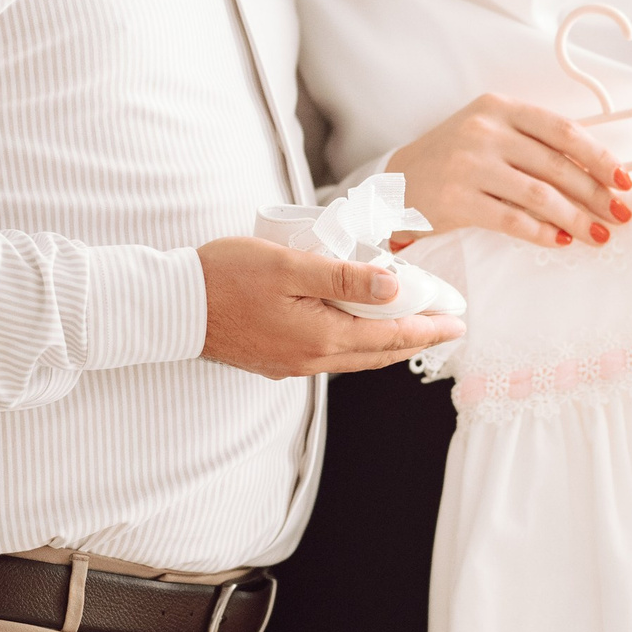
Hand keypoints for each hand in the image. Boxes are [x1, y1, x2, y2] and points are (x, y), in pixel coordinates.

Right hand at [196, 236, 462, 377]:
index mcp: (321, 337)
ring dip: (388, 344)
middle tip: (447, 327)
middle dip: (417, 340)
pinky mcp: (277, 361)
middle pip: (380, 353)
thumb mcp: (289, 266)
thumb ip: (343, 277)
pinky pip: (332, 357)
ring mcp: (294, 364)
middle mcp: (312, 360)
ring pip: (357, 358)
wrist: (172, 307)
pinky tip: (359, 331)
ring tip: (412, 328)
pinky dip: (357, 345)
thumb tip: (394, 288)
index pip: (392, 336)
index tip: (459, 325)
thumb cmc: (225, 277)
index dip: (429, 329)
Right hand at [388, 97, 631, 249]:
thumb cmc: (455, 159)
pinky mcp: (455, 199)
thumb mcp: (490, 133)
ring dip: (577, 219)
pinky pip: (511, 220)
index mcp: (500, 108)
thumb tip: (594, 173)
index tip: (625, 180)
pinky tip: (561, 241)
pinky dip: (542, 233)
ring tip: (599, 235)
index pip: (563, 131)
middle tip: (621, 215)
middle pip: (556, 165)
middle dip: (596, 194)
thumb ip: (532, 143)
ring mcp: (468, 165)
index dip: (600, 157)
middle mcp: (484, 131)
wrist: (395, 184)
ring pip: (539, 194)